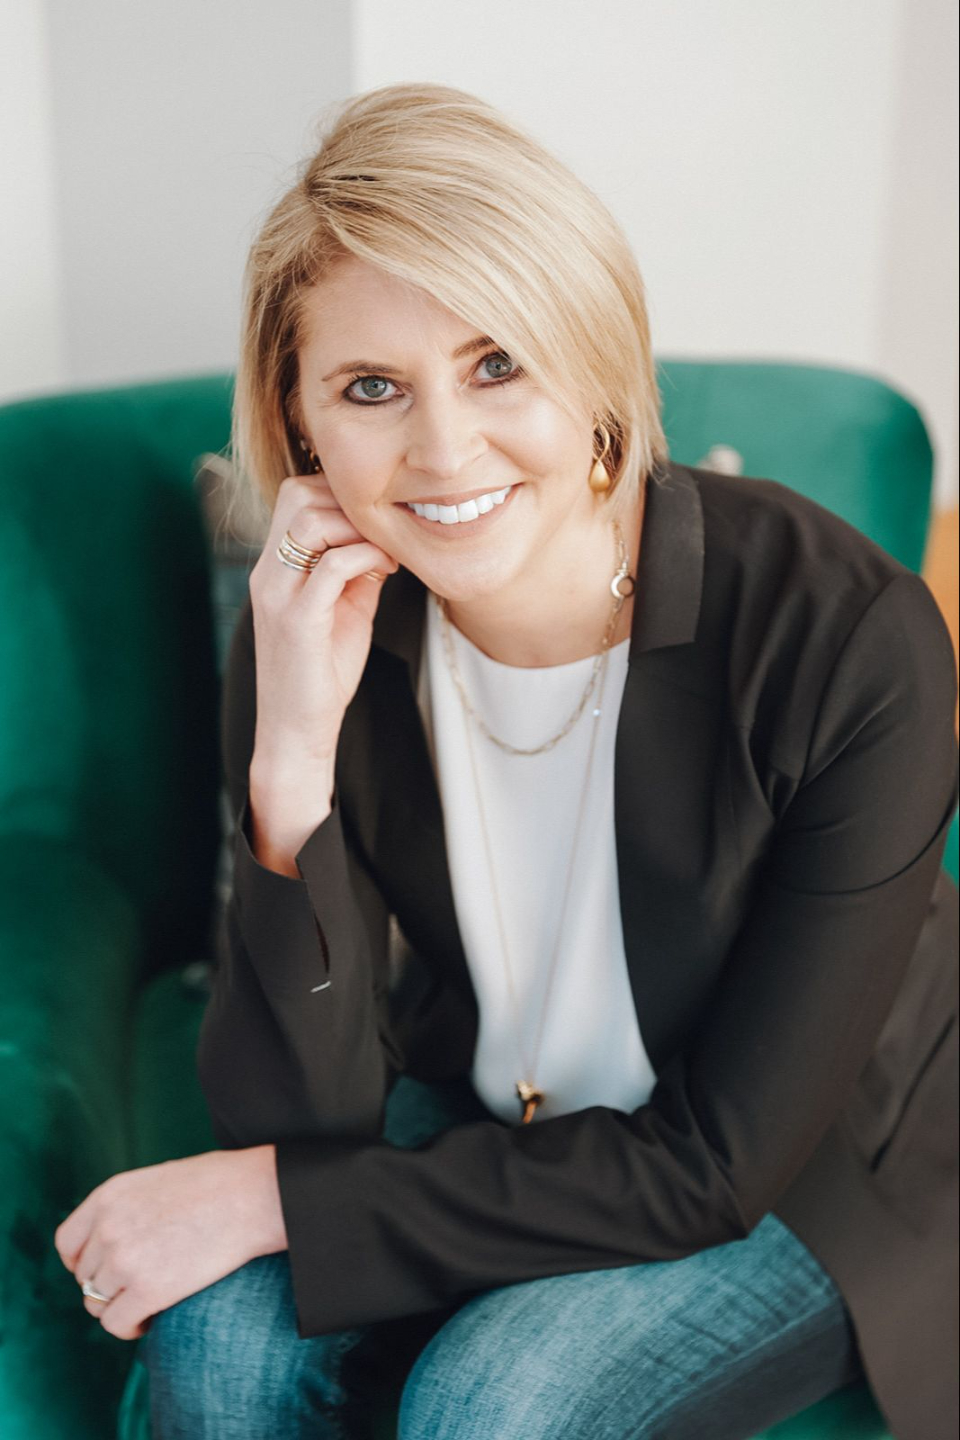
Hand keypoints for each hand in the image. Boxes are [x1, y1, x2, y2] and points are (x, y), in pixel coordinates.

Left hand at [53, 1146, 285, 1339]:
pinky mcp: (148, 1290)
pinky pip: (117, 1324)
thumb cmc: (217, 1184)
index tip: (104, 1270)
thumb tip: (112, 1245)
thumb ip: (126, 1209)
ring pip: (97, 1304)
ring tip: (148, 1302)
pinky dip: (131, 1327)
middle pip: (85, 1277)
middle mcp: (107, 1227)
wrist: (252, 1195)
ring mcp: (125, 1259)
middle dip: (108, 1285)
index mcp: (108, 1195)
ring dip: (120, 1306)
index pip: (67, 1243)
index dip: (82, 1262)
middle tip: (139, 1285)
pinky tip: (151, 1318)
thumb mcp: (156, 1182)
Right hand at [250, 474, 399, 778]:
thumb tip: (385, 539)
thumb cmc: (320, 672)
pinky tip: (386, 570)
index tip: (377, 522)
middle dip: (349, 502)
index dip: (340, 495)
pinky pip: (331, 566)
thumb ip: (357, 571)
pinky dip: (365, 556)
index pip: (295, 494)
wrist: (295, 730)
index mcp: (275, 567)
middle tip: (384, 531)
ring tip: (387, 551)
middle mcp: (269, 573)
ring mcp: (279, 595)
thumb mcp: (344, 609)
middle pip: (297, 495)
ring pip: (310, 521)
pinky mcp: (298, 620)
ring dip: (359, 527)